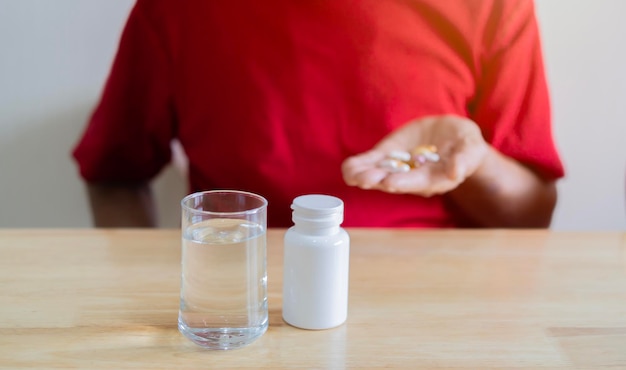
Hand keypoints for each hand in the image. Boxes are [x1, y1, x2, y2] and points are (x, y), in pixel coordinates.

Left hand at [342, 115, 488, 196]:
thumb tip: (457, 172)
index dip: (404, 182)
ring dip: (364, 175)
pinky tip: (348, 167)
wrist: (452, 136)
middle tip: (365, 179)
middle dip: (379, 180)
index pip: (419, 182)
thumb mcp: (470, 148)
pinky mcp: (388, 156)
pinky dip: (360, 165)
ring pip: (379, 175)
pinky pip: (372, 163)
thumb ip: (464, 159)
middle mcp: (414, 178)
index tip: (390, 182)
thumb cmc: (466, 145)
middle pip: (395, 181)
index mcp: (435, 179)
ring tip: (352, 175)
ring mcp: (399, 168)